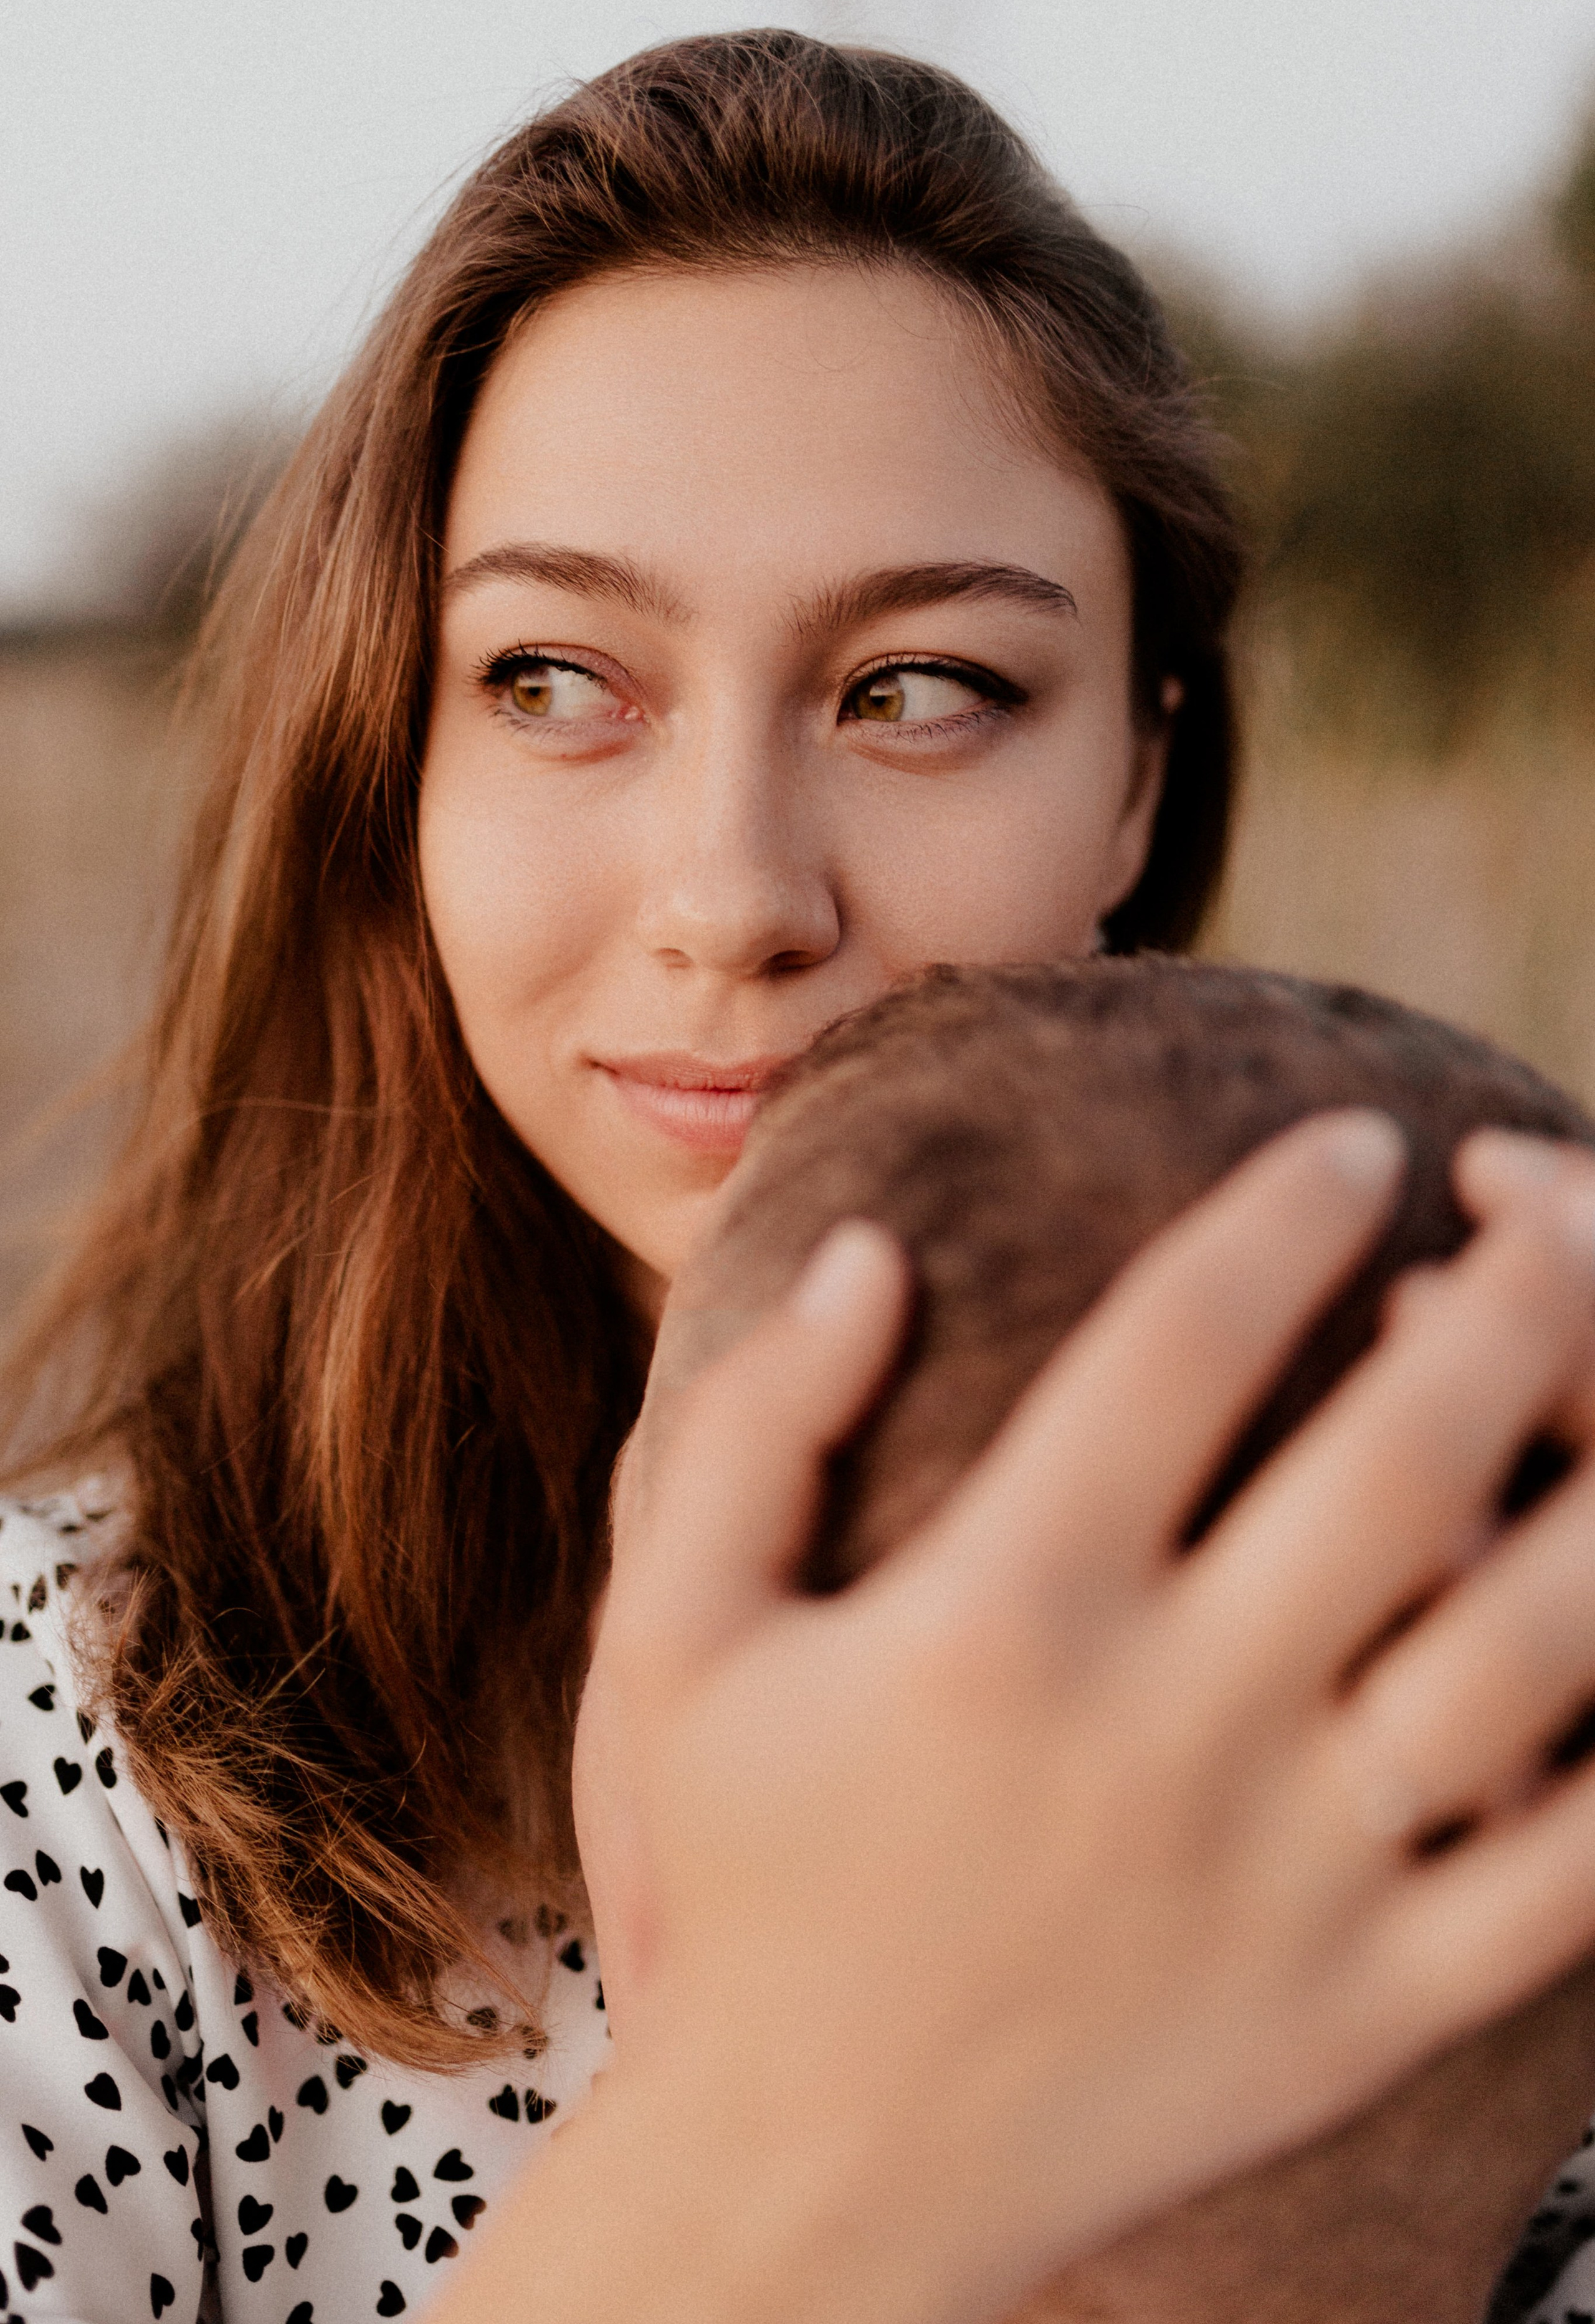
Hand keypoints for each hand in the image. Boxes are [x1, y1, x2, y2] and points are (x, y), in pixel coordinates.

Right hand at [572, 1113, 1594, 2323]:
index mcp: (1004, 1616)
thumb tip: (863, 1253)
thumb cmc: (744, 1888)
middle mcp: (1173, 1727)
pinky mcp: (1367, 2007)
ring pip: (1540, 1638)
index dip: (1292, 1211)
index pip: (1190, 1339)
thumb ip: (753, 1428)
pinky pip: (1575, 1863)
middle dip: (1515, 1285)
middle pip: (1412, 1449)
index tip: (1354, 1144)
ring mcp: (1293, 1875)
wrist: (806, 2191)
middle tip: (1534, 1201)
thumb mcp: (675, 1644)